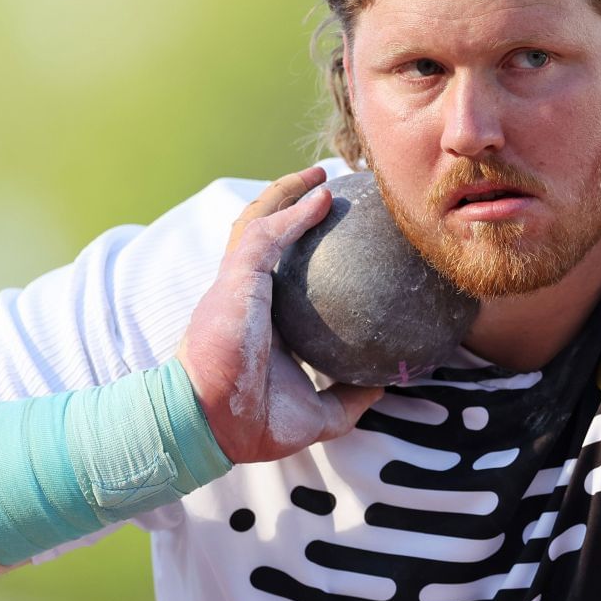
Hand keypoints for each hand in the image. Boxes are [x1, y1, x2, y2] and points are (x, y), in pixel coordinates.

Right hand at [175, 166, 382, 461]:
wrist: (213, 425)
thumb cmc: (255, 423)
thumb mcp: (320, 414)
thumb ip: (350, 397)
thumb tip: (387, 385)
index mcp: (264, 322)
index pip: (283, 273)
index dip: (304, 251)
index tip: (339, 237)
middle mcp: (249, 295)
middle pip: (267, 235)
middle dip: (291, 205)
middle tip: (329, 188)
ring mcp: (237, 283)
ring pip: (259, 221)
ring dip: (288, 192)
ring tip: (324, 174)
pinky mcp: (234, 278)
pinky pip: (266, 233)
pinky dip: (293, 211)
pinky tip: (323, 195)